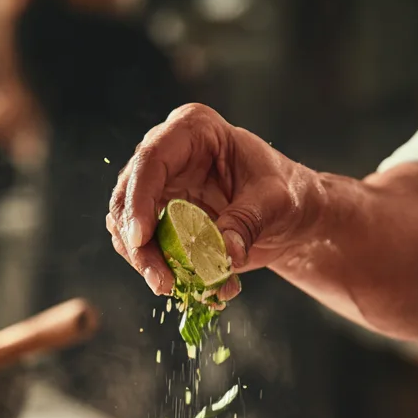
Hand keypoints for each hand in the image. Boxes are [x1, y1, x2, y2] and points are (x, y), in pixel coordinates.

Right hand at [106, 103, 323, 297]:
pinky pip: (144, 247)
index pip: (151, 159)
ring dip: (144, 261)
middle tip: (160, 280)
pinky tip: (185, 286)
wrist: (290, 215)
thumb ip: (248, 223)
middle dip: (138, 243)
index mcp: (193, 130)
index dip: (139, 199)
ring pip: (126, 226)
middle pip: (128, 196)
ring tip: (173, 287)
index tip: (141, 239)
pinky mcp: (159, 219)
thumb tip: (224, 254)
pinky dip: (159, 270)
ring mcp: (160, 187)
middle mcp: (168, 155)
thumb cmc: (286, 193)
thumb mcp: (275, 203)